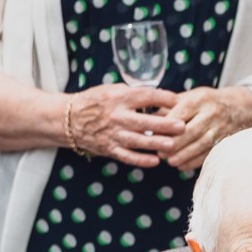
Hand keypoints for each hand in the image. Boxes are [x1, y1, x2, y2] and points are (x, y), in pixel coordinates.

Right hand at [66, 84, 185, 166]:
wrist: (70, 119)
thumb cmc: (96, 102)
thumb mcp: (112, 90)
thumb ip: (133, 93)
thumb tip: (159, 95)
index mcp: (118, 98)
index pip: (144, 96)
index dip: (162, 98)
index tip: (178, 100)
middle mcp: (116, 116)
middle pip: (143, 121)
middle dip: (164, 124)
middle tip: (182, 126)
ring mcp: (112, 134)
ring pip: (138, 141)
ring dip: (156, 143)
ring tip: (173, 145)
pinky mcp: (109, 149)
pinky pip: (127, 156)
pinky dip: (140, 160)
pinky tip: (155, 161)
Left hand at [159, 86, 251, 170]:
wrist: (240, 107)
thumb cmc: (207, 102)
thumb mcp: (191, 96)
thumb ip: (171, 106)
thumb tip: (149, 118)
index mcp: (199, 99)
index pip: (180, 113)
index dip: (166, 126)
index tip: (154, 135)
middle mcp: (211, 113)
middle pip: (191, 131)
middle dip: (174, 144)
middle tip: (160, 153)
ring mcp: (221, 128)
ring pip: (201, 144)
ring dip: (184, 155)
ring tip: (170, 162)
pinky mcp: (226, 140)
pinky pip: (209, 153)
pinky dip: (195, 161)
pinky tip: (182, 166)